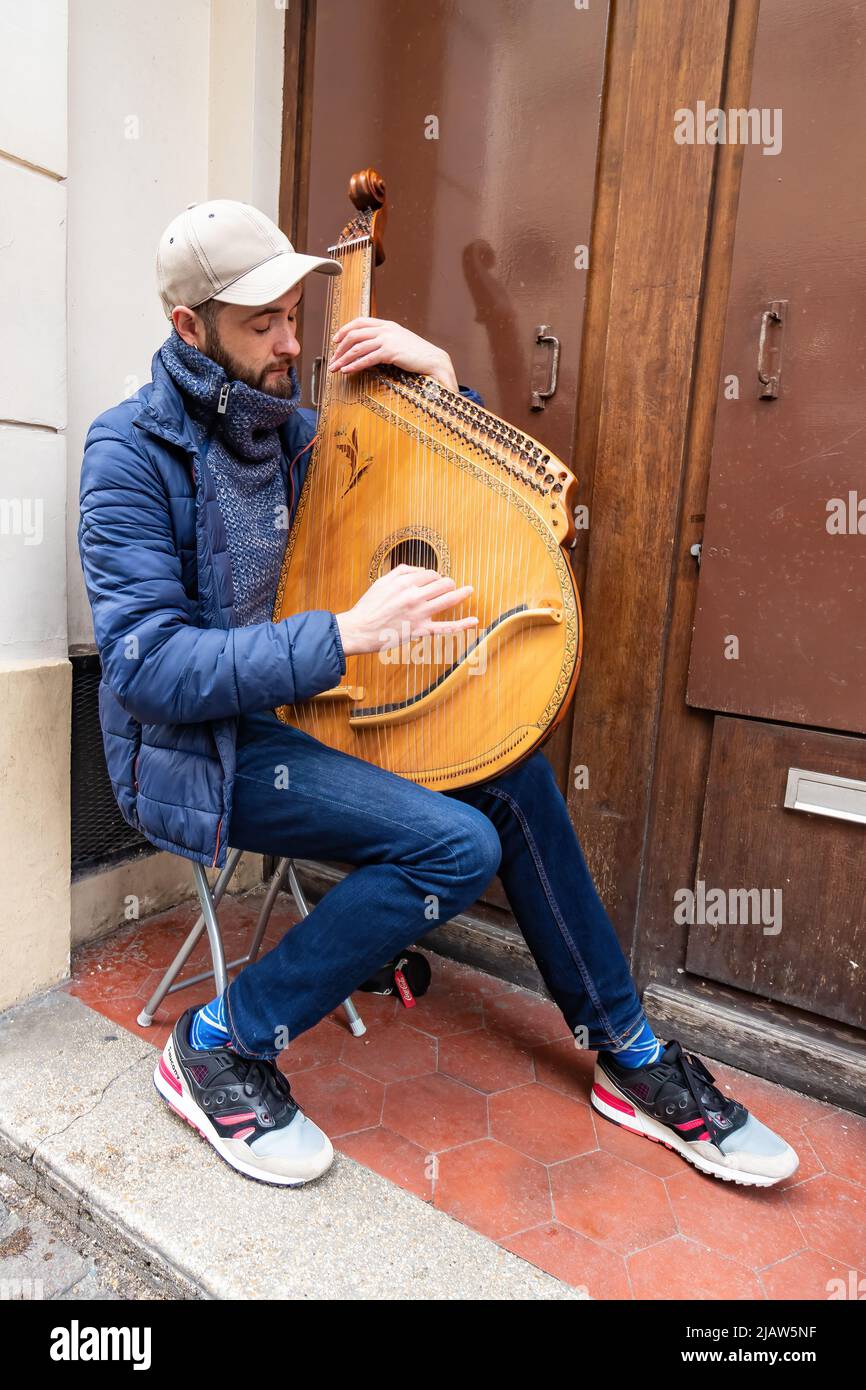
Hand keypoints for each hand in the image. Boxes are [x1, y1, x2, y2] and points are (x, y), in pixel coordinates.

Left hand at [328, 317, 458, 390]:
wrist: (434, 360)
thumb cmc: (418, 355)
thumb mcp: (401, 342)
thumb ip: (386, 341)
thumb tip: (372, 349)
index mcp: (387, 325)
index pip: (360, 321)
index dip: (345, 329)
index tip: (335, 340)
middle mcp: (386, 329)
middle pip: (355, 334)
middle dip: (340, 347)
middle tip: (332, 358)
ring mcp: (388, 339)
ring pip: (357, 347)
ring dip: (343, 358)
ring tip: (335, 368)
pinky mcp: (390, 352)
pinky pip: (366, 359)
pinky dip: (354, 365)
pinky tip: (347, 371)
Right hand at [336, 564, 477, 655]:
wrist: (358, 630)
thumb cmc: (368, 607)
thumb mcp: (382, 581)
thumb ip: (402, 571)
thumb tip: (422, 570)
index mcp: (405, 582)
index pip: (431, 573)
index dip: (435, 577)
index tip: (435, 582)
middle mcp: (414, 595)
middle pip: (443, 583)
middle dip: (449, 583)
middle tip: (449, 587)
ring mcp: (419, 613)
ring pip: (448, 599)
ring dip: (461, 593)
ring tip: (468, 591)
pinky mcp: (420, 630)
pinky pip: (446, 627)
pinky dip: (462, 625)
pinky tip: (474, 621)